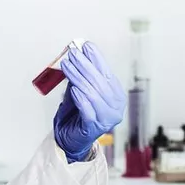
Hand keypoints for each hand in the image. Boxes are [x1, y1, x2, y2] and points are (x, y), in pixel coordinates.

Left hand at [53, 42, 126, 162]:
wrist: (71, 138)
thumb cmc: (77, 114)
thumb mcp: (80, 90)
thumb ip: (82, 75)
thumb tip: (79, 53)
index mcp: (116, 95)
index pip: (107, 73)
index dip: (97, 58)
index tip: (86, 46)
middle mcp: (116, 107)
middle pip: (99, 82)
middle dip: (85, 65)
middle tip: (73, 54)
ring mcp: (107, 118)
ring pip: (92, 94)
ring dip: (78, 78)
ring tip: (67, 67)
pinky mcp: (95, 128)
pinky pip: (87, 110)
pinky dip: (80, 98)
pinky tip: (73, 88)